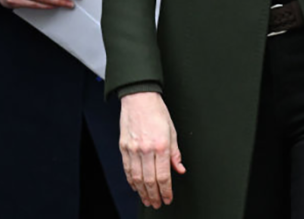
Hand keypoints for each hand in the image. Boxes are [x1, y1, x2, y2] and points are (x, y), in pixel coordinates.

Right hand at [119, 92, 185, 208]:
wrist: (139, 99)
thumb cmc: (157, 112)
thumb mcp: (172, 130)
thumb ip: (175, 153)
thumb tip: (180, 169)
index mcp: (161, 145)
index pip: (163, 175)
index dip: (166, 190)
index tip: (168, 198)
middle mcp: (146, 149)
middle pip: (150, 180)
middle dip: (155, 195)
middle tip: (158, 203)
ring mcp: (133, 150)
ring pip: (137, 178)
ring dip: (142, 192)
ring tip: (148, 200)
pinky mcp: (124, 148)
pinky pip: (127, 169)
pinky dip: (131, 181)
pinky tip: (136, 187)